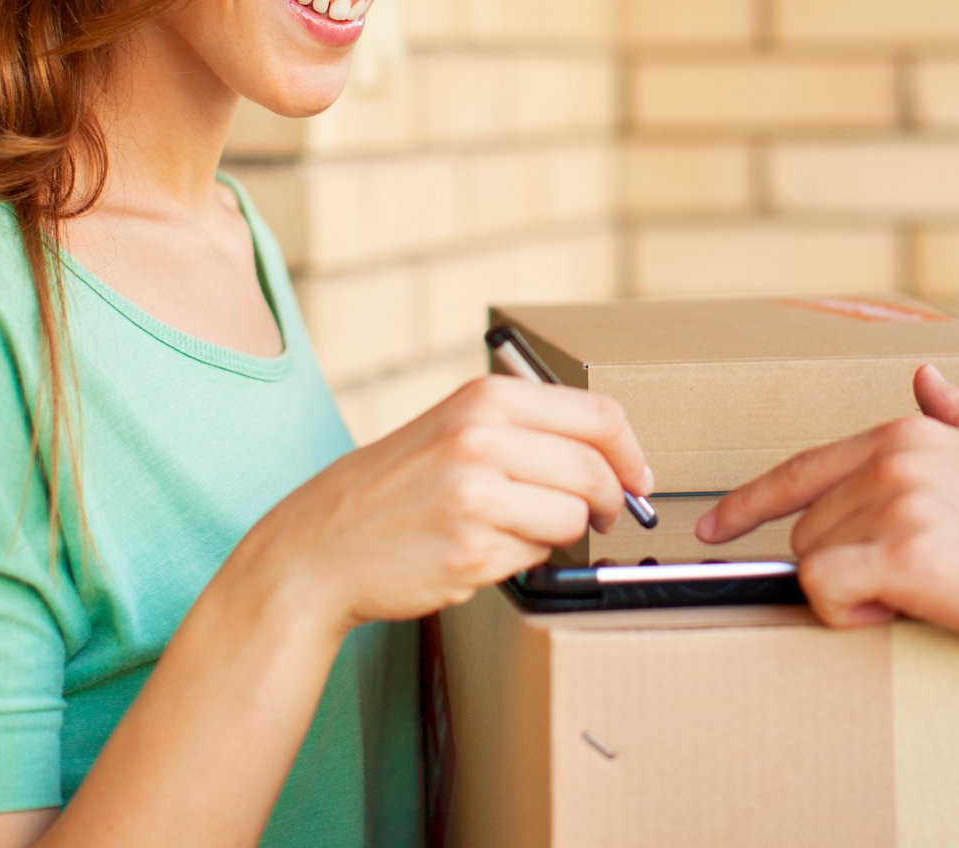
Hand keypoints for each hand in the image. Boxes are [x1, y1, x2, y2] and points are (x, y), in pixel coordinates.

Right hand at [239, 374, 652, 631]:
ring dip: (559, 533)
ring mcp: (476, 496)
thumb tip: (612, 456)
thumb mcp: (453, 429)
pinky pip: (535, 557)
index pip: (598, 414)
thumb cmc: (394, 489)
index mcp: (484, 399)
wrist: (321, 546)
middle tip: (605, 516)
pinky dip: (521, 559)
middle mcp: (481, 439)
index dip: (629, 452)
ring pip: (572, 519)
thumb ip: (526, 431)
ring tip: (513, 530)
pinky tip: (477, 550)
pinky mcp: (472, 550)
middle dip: (611, 501)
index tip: (637, 477)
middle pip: (594, 471)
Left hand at [699, 364, 958, 663]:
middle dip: (841, 564)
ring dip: (853, 593)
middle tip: (904, 588)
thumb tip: (926, 377)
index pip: (804, 466)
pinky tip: (897, 615)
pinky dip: (848, 614)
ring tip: (919, 600)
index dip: (752, 500)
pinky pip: (824, 590)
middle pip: (807, 525)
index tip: (714, 526)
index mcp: (911, 434)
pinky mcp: (902, 556)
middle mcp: (893, 460)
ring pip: (813, 560)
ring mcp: (895, 504)